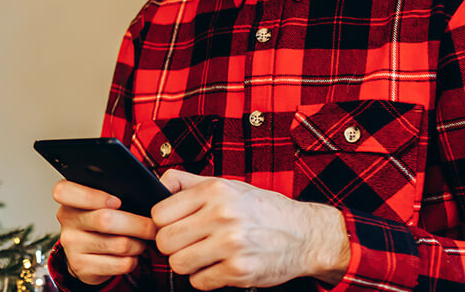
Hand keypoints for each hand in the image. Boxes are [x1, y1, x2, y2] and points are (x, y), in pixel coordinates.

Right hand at [53, 179, 156, 284]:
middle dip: (138, 223)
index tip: (117, 201)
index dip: (92, 195)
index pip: (65, 191)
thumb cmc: (102, 219)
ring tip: (142, 240)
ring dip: (138, 243)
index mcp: (69, 197)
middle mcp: (66, 219)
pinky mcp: (81, 266)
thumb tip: (152, 192)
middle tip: (153, 226)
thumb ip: (118, 190)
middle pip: (105, 219)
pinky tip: (131, 254)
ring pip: (118, 244)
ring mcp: (71, 244)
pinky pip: (119, 263)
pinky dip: (133, 260)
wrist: (89, 255)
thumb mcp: (103, 200)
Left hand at [151, 170, 350, 289]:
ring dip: (187, 263)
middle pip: (165, 240)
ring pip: (178, 263)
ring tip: (204, 255)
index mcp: (214, 191)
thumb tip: (158, 184)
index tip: (173, 226)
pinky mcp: (239, 271)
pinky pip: (199, 282)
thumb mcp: (229, 185)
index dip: (163, 222)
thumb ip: (190, 183)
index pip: (160, 213)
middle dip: (172, 245)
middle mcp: (221, 216)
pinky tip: (219, 266)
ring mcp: (230, 245)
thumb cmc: (265, 209)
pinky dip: (205, 278)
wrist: (306, 235)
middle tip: (187, 243)